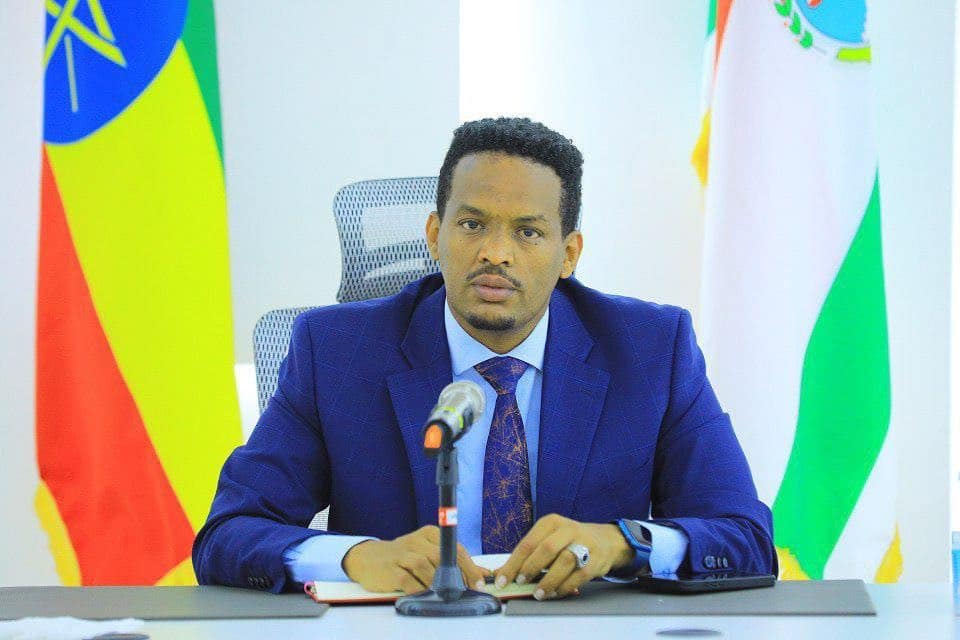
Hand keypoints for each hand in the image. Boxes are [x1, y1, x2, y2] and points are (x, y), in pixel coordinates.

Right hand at [342, 525, 490, 593]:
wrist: (369, 559)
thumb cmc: (404, 557)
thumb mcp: (429, 553)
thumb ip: (454, 562)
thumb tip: (483, 574)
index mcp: (429, 534)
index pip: (455, 548)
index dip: (469, 567)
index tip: (479, 583)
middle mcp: (417, 540)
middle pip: (443, 556)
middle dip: (458, 576)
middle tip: (466, 591)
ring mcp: (403, 553)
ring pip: (426, 567)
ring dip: (438, 584)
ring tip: (446, 594)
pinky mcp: (391, 568)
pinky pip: (409, 581)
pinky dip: (420, 590)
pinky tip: (426, 595)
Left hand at [493, 514, 633, 599]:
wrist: (605, 541)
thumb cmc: (568, 542)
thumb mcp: (548, 539)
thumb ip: (527, 556)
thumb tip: (500, 574)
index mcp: (550, 522)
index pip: (528, 543)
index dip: (513, 563)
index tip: (502, 580)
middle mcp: (567, 529)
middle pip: (546, 548)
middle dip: (530, 568)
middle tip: (520, 583)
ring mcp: (584, 543)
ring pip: (564, 561)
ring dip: (548, 580)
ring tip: (538, 593)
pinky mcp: (596, 559)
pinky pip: (578, 576)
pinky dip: (564, 587)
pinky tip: (554, 593)